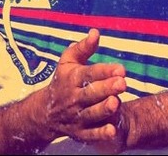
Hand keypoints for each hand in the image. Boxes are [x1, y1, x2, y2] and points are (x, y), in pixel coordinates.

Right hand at [38, 29, 126, 145]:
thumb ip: (84, 47)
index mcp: (73, 79)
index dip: (105, 71)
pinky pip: (90, 134)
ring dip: (103, 109)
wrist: (44, 113)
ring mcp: (76, 117)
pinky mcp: (79, 132)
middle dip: (106, 88)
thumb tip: (95, 32)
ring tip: (115, 103)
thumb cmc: (63, 81)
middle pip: (91, 94)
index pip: (89, 74)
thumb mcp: (69, 61)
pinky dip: (100, 134)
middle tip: (122, 83)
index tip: (121, 69)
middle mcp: (74, 98)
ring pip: (91, 114)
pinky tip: (112, 130)